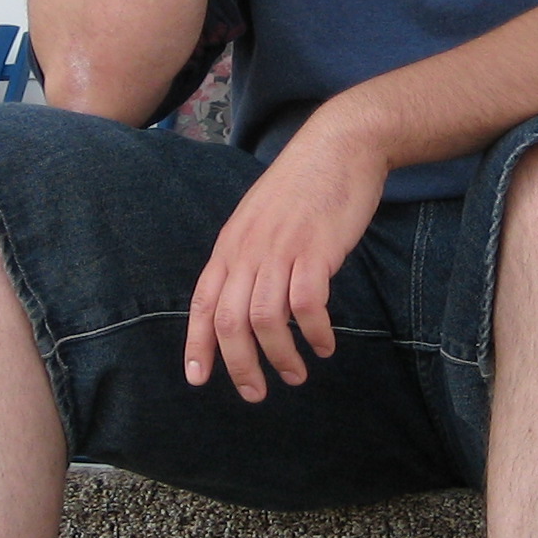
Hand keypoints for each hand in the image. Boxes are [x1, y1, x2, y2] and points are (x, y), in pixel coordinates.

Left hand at [186, 111, 388, 401]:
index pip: (203, 303)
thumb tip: (245, 297)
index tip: (198, 379)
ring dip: (281, 357)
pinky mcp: (316, 250)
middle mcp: (248, 250)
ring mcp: (281, 250)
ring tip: (297, 375)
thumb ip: (248, 254)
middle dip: (240, 366)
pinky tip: (326, 345)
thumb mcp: (260, 218)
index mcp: (231, 244)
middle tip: (256, 393)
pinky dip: (315, 333)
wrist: (339, 144)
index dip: (197, 344)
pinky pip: (307, 306)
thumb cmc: (303, 184)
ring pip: (266, 320)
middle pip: (230, 322)